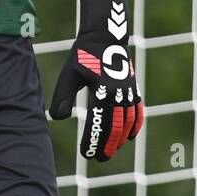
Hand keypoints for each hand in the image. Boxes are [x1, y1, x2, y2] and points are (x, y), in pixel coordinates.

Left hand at [49, 0, 143, 161]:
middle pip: (113, 128)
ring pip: (126, 124)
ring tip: (109, 151)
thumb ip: (63, 97)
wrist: (105, 37)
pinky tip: (127, 138)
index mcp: (101, 90)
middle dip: (106, 145)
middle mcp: (118, 94)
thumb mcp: (69, 74)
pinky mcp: (133, 89)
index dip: (91, 141)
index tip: (85, 153)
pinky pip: (137, 113)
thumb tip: (59, 119)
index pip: (96, 123)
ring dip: (119, 140)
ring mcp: (128, 92)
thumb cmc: (83, 56)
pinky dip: (134, 127)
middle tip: (97, 158)